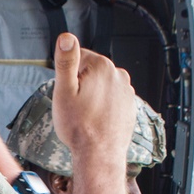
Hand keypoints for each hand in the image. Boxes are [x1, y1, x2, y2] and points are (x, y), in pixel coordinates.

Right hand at [51, 34, 135, 164]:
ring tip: (85, 115)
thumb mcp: (64, 91)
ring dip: (91, 96)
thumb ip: (66, 61)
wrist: (99, 155)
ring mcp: (126, 91)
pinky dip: (102, 107)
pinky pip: (110, 100)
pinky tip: (95, 120)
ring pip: (100, 86)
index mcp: (102, 67)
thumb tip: (66, 38)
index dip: (67, 75)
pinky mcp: (129, 106)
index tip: (67, 92)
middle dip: (80, 86)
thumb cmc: (80, 127)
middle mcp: (118, 75)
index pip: (77, 57)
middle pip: (90, 71)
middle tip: (74, 106)